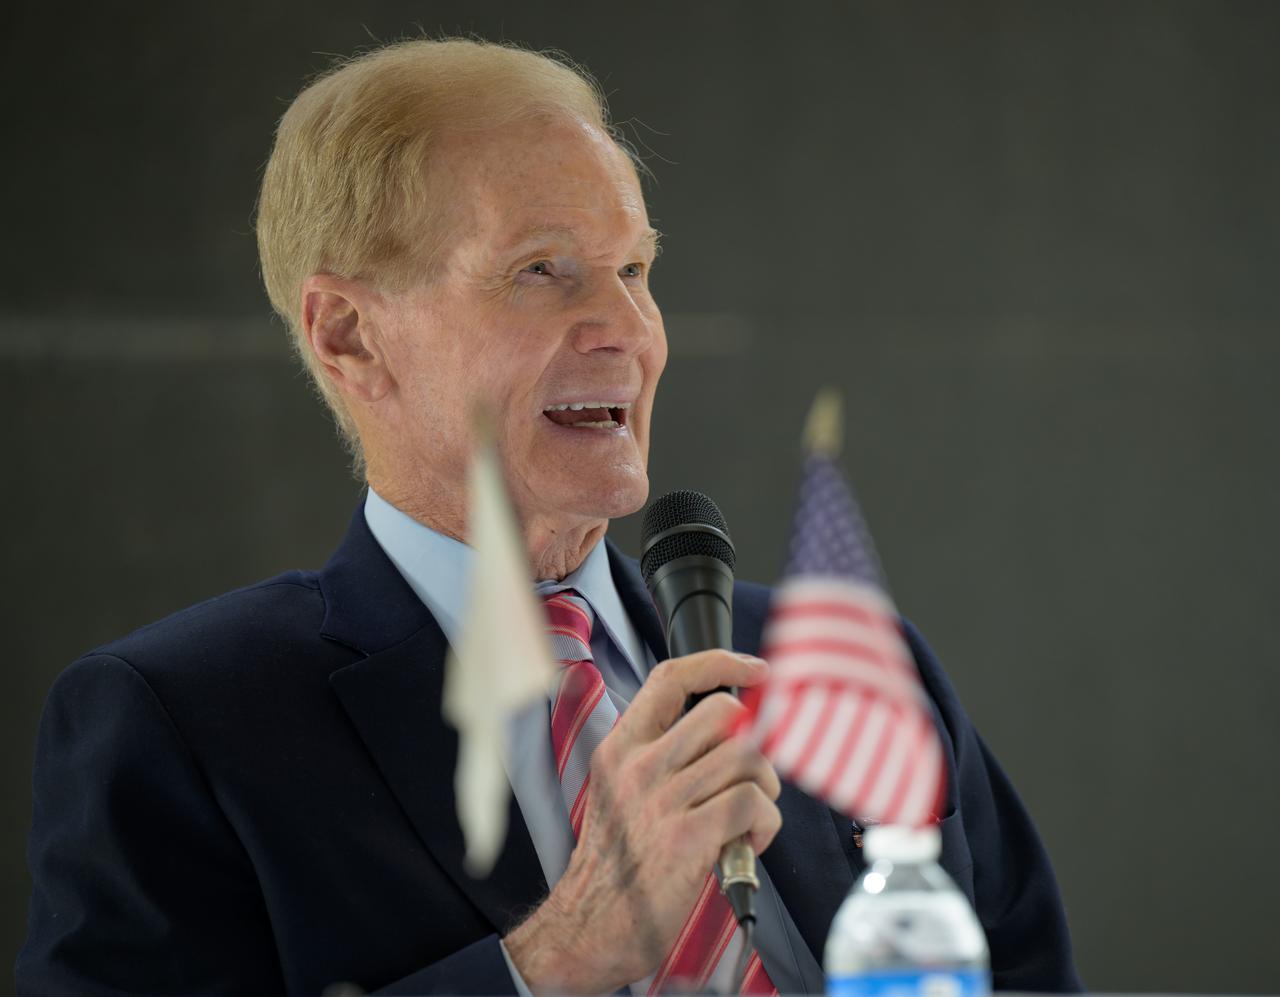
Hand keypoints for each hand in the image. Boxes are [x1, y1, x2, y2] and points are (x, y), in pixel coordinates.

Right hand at [503, 650, 781, 993]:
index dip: (719, 663)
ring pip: (746, 757)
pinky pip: (751, 804)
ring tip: (749, 819)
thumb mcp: (620, 791)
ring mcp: (662, 800)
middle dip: (755, 743)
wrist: (589, 926)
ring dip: (765, 789)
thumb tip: (726, 729)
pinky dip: (765, 823)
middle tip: (751, 778)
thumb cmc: (616, 864)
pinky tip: (747, 843)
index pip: (670, 677)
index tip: (755, 669)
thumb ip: (662, 756)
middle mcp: (639, 766)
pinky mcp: (687, 838)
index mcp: (621, 748)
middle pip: (724, 713)